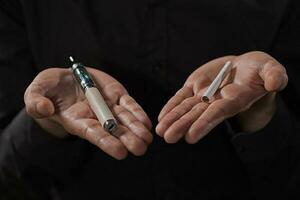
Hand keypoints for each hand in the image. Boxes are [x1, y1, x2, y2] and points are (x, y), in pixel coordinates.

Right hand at [24, 67, 151, 159]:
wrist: (64, 78)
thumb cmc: (48, 89)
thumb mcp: (36, 92)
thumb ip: (36, 101)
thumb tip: (44, 109)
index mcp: (76, 120)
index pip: (93, 133)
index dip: (107, 142)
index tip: (121, 152)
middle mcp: (95, 116)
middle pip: (113, 130)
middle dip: (127, 139)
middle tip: (140, 148)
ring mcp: (108, 106)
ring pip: (125, 119)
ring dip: (136, 128)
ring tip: (147, 138)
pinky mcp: (116, 95)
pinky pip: (128, 105)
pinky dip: (137, 113)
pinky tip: (146, 122)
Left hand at [156, 51, 287, 143]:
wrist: (244, 68)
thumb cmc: (260, 71)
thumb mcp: (271, 69)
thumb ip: (274, 76)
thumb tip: (276, 83)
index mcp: (234, 99)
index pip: (217, 113)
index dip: (204, 124)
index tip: (190, 137)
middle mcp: (217, 101)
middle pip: (197, 115)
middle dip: (182, 125)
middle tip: (167, 137)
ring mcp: (204, 94)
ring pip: (186, 108)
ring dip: (173, 118)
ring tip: (160, 131)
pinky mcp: (195, 86)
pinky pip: (181, 97)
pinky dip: (171, 106)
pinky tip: (162, 116)